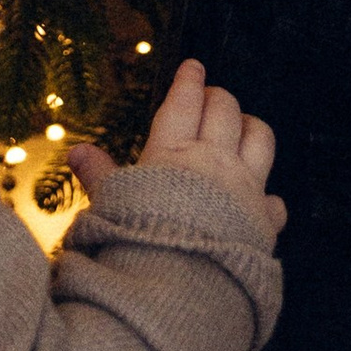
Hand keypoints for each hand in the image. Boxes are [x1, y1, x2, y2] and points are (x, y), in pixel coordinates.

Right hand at [78, 57, 283, 243]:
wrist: (182, 283)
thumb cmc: (139, 238)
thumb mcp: (111, 203)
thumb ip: (98, 175)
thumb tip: (76, 152)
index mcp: (173, 152)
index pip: (184, 102)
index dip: (189, 80)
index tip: (194, 66)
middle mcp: (214, 161)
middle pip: (225, 110)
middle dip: (218, 98)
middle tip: (212, 97)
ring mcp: (244, 188)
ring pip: (261, 138)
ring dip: (252, 128)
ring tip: (243, 128)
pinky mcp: (262, 221)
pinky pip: (274, 200)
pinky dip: (269, 197)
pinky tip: (262, 199)